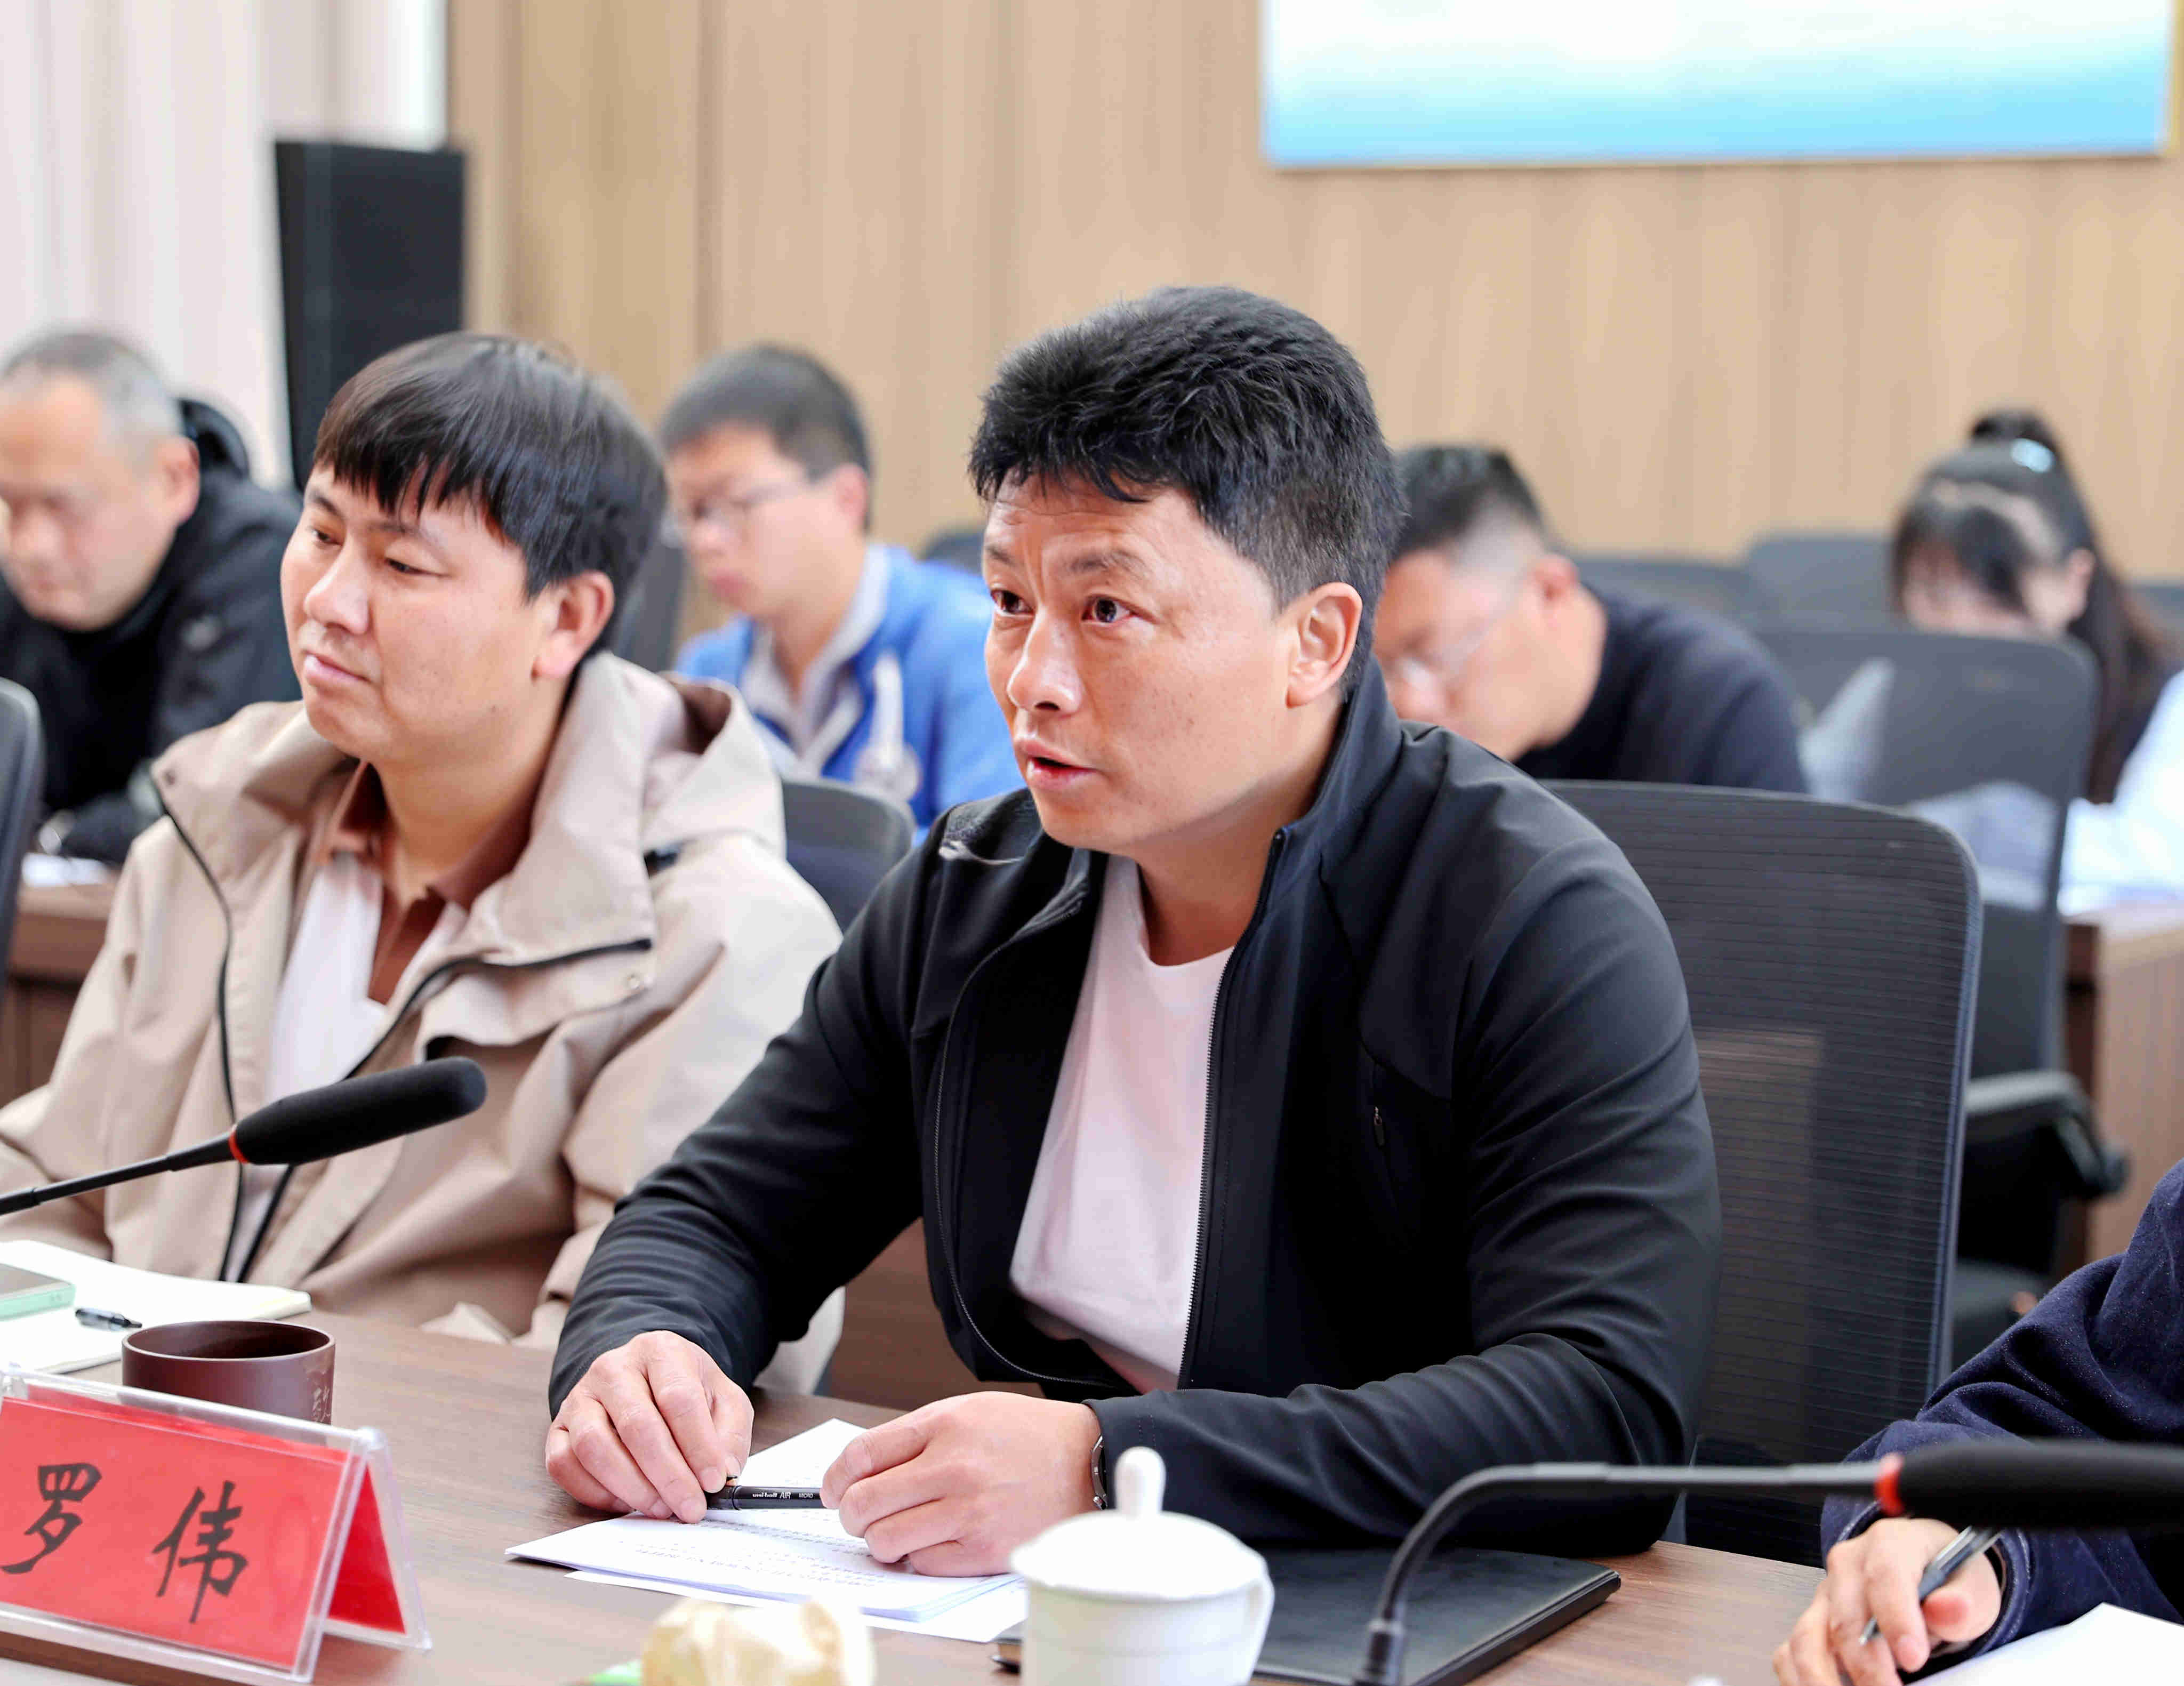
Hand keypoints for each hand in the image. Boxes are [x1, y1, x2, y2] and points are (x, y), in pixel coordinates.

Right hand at [545, 1331, 752, 1523]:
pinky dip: (595, 1492)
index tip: (714, 1481)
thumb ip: (729, 1433)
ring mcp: (580, 1397)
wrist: (644, 1380)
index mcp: (660, 1352)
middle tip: (690, 1508)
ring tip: (661, 1508)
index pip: (678, 1398)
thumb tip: (723, 1473)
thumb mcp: (723, 1400)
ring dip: (631, 1487)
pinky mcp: (558, 1427)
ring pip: (593, 1446)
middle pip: (637, 1424)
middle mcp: (613, 1368)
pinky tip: (626, 1502)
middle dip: (668, 1475)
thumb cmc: (685, 1393)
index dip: (698, 1445)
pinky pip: (563, 1464)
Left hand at [821, 1393, 1099, 1574]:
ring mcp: (968, 1513)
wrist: (1087, 1461)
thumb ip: (915, 1436)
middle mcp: (953, 1468)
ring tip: (895, 1531)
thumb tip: (860, 1472)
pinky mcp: (983, 1551)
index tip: (832, 1490)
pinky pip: (921, 1564)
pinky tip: (932, 1541)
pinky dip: (917, 1557)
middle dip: (851, 1514)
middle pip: (863, 1503)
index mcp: (944, 1426)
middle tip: (861, 1516)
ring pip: (885, 1540)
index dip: (834, 1478)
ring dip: (880, 1540)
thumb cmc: (1025, 1436)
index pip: (861, 1456)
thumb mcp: (968, 1411)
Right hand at [1774, 1517, 2002, 1684]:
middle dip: (1868, 1667)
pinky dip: (1802, 1681)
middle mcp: (1848, 1567)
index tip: (1913, 1659)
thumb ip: (1964, 1599)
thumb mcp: (1973, 1584)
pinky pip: (1790, 1653)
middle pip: (1845, 1618)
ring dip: (1825, 1680)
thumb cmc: (1948, 1578)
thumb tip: (1950, 1608)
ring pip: (1807, 1637)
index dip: (1896, 1619)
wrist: (1928, 1575)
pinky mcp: (1813, 1623)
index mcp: (1889, 1544)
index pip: (1885, 1576)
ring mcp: (1825, 1596)